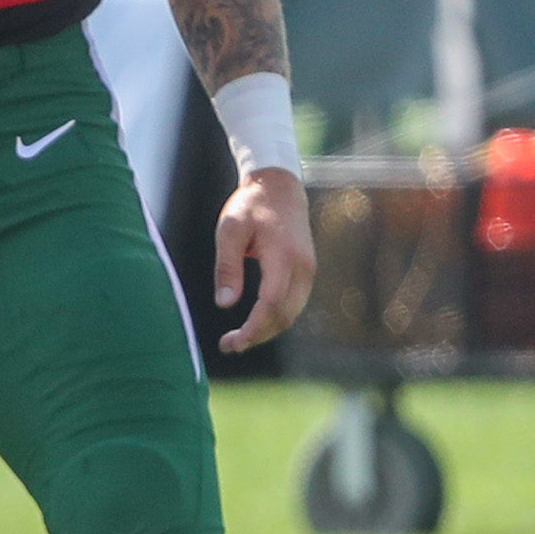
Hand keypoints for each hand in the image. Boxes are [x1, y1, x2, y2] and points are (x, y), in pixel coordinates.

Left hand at [214, 165, 313, 353]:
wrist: (280, 187)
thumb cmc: (250, 206)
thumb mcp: (229, 231)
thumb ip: (227, 267)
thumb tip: (225, 304)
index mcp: (283, 256)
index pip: (271, 303)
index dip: (254, 328)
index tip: (232, 342)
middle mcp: (303, 267)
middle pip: (285, 315)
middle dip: (258, 335)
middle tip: (228, 346)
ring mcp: (308, 270)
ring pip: (292, 313)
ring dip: (267, 330)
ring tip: (238, 339)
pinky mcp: (306, 271)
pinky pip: (294, 303)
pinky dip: (276, 318)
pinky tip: (255, 323)